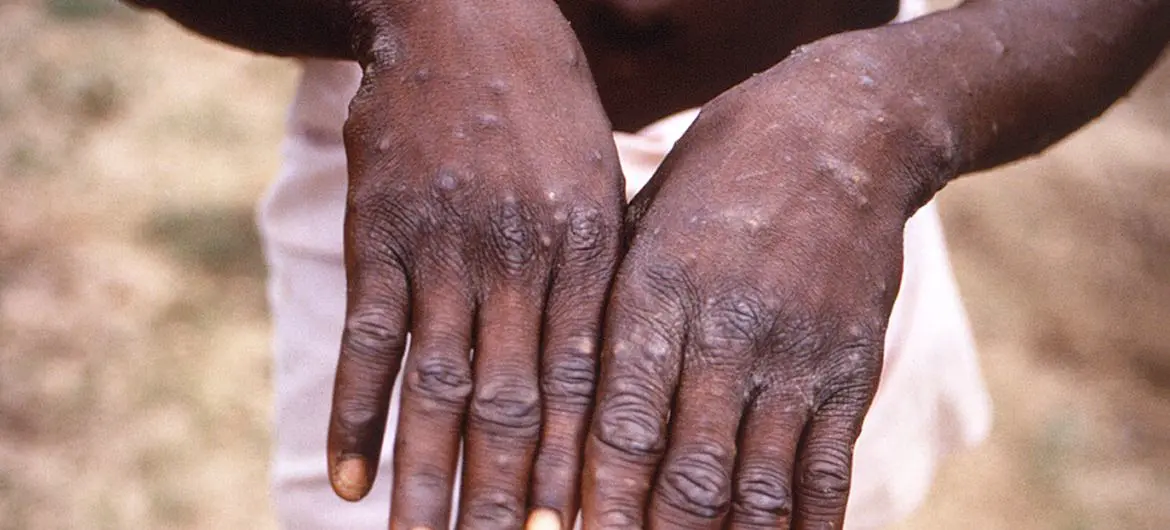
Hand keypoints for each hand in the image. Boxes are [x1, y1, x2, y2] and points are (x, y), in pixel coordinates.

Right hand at [326, 4, 623, 527]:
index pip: (585, 389)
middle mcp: (520, 261)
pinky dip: (358, 412)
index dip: (580, 474)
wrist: (465, 21)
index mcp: (586, 255)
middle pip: (515, 407)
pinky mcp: (380, 233)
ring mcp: (446, 248)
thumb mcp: (597, 189)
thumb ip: (596, 283)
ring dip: (428, 479)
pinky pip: (371, 337)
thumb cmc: (545, 114)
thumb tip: (599, 387)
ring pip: (440, 387)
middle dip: (507, 502)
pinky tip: (349, 479)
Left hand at [582, 38, 949, 528]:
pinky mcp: (851, 370)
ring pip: (758, 490)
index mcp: (658, 294)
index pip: (621, 427)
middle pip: (687, 474)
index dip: (598, 504)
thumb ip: (606, 317)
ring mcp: (797, 357)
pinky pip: (828, 474)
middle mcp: (727, 333)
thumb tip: (562, 421)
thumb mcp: (640, 225)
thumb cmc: (714, 181)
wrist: (839, 133)